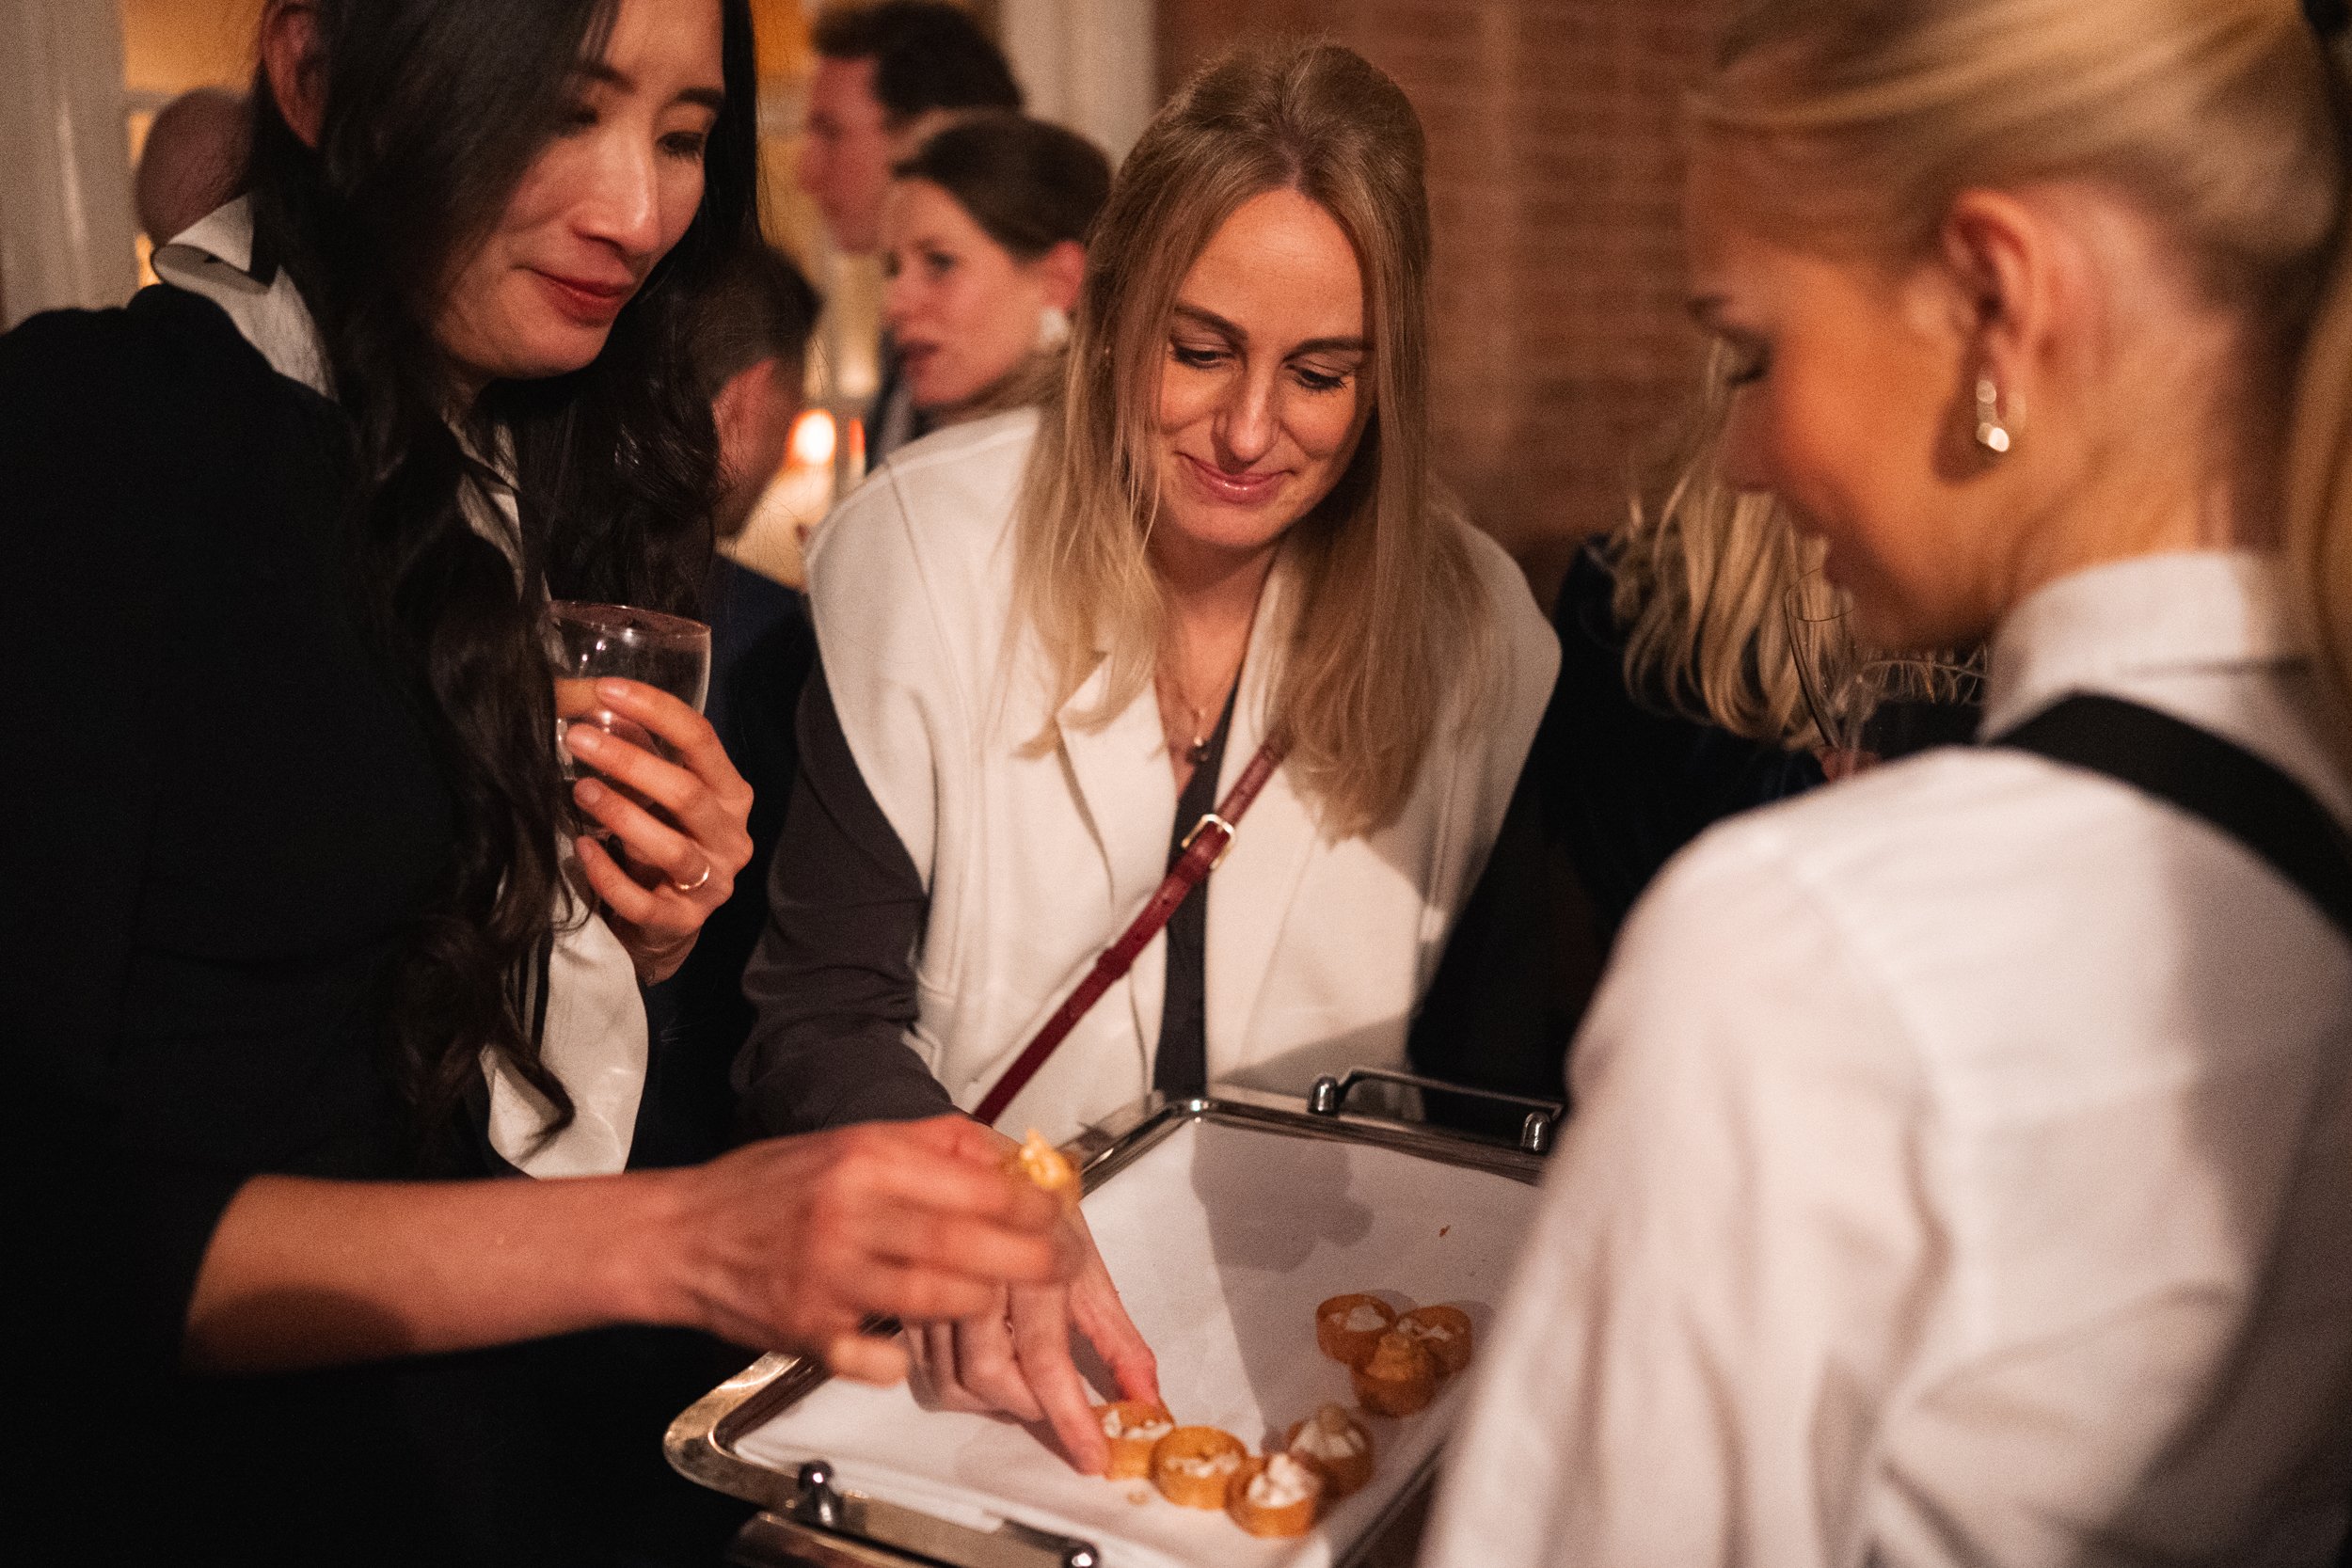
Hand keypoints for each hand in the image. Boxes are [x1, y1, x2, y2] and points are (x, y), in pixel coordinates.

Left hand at [558, 677, 752, 982]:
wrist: (668, 920)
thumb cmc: (664, 840)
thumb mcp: (660, 795)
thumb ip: (643, 752)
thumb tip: (600, 703)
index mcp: (731, 793)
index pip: (701, 739)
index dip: (655, 710)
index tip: (606, 689)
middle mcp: (731, 835)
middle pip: (686, 791)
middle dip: (629, 760)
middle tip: (576, 739)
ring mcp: (713, 882)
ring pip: (670, 847)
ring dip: (621, 814)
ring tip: (579, 790)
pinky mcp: (684, 921)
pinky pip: (642, 899)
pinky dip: (608, 874)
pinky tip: (582, 849)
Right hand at [651, 1117, 1073, 1382]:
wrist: (677, 1235)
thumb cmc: (765, 1186)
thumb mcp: (846, 1142)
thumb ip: (923, 1147)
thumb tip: (1000, 1151)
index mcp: (861, 1159)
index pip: (966, 1180)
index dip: (1024, 1201)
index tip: (1056, 1210)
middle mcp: (845, 1213)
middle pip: (957, 1241)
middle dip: (1021, 1258)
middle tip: (1058, 1265)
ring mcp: (824, 1275)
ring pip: (926, 1297)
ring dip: (974, 1302)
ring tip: (998, 1301)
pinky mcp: (804, 1329)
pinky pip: (870, 1357)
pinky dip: (896, 1361)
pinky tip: (908, 1355)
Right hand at [907, 1153, 1159, 1473]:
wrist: (979, 1164)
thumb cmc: (1037, 1207)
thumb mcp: (1088, 1264)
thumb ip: (1117, 1338)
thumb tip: (1146, 1397)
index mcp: (1034, 1259)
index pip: (1048, 1357)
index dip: (1071, 1414)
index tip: (1090, 1453)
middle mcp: (978, 1271)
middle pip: (991, 1375)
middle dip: (1029, 1407)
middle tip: (1057, 1406)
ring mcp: (934, 1285)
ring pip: (953, 1381)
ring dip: (994, 1400)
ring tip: (1023, 1381)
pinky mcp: (907, 1299)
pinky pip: (926, 1369)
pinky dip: (960, 1385)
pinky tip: (986, 1364)